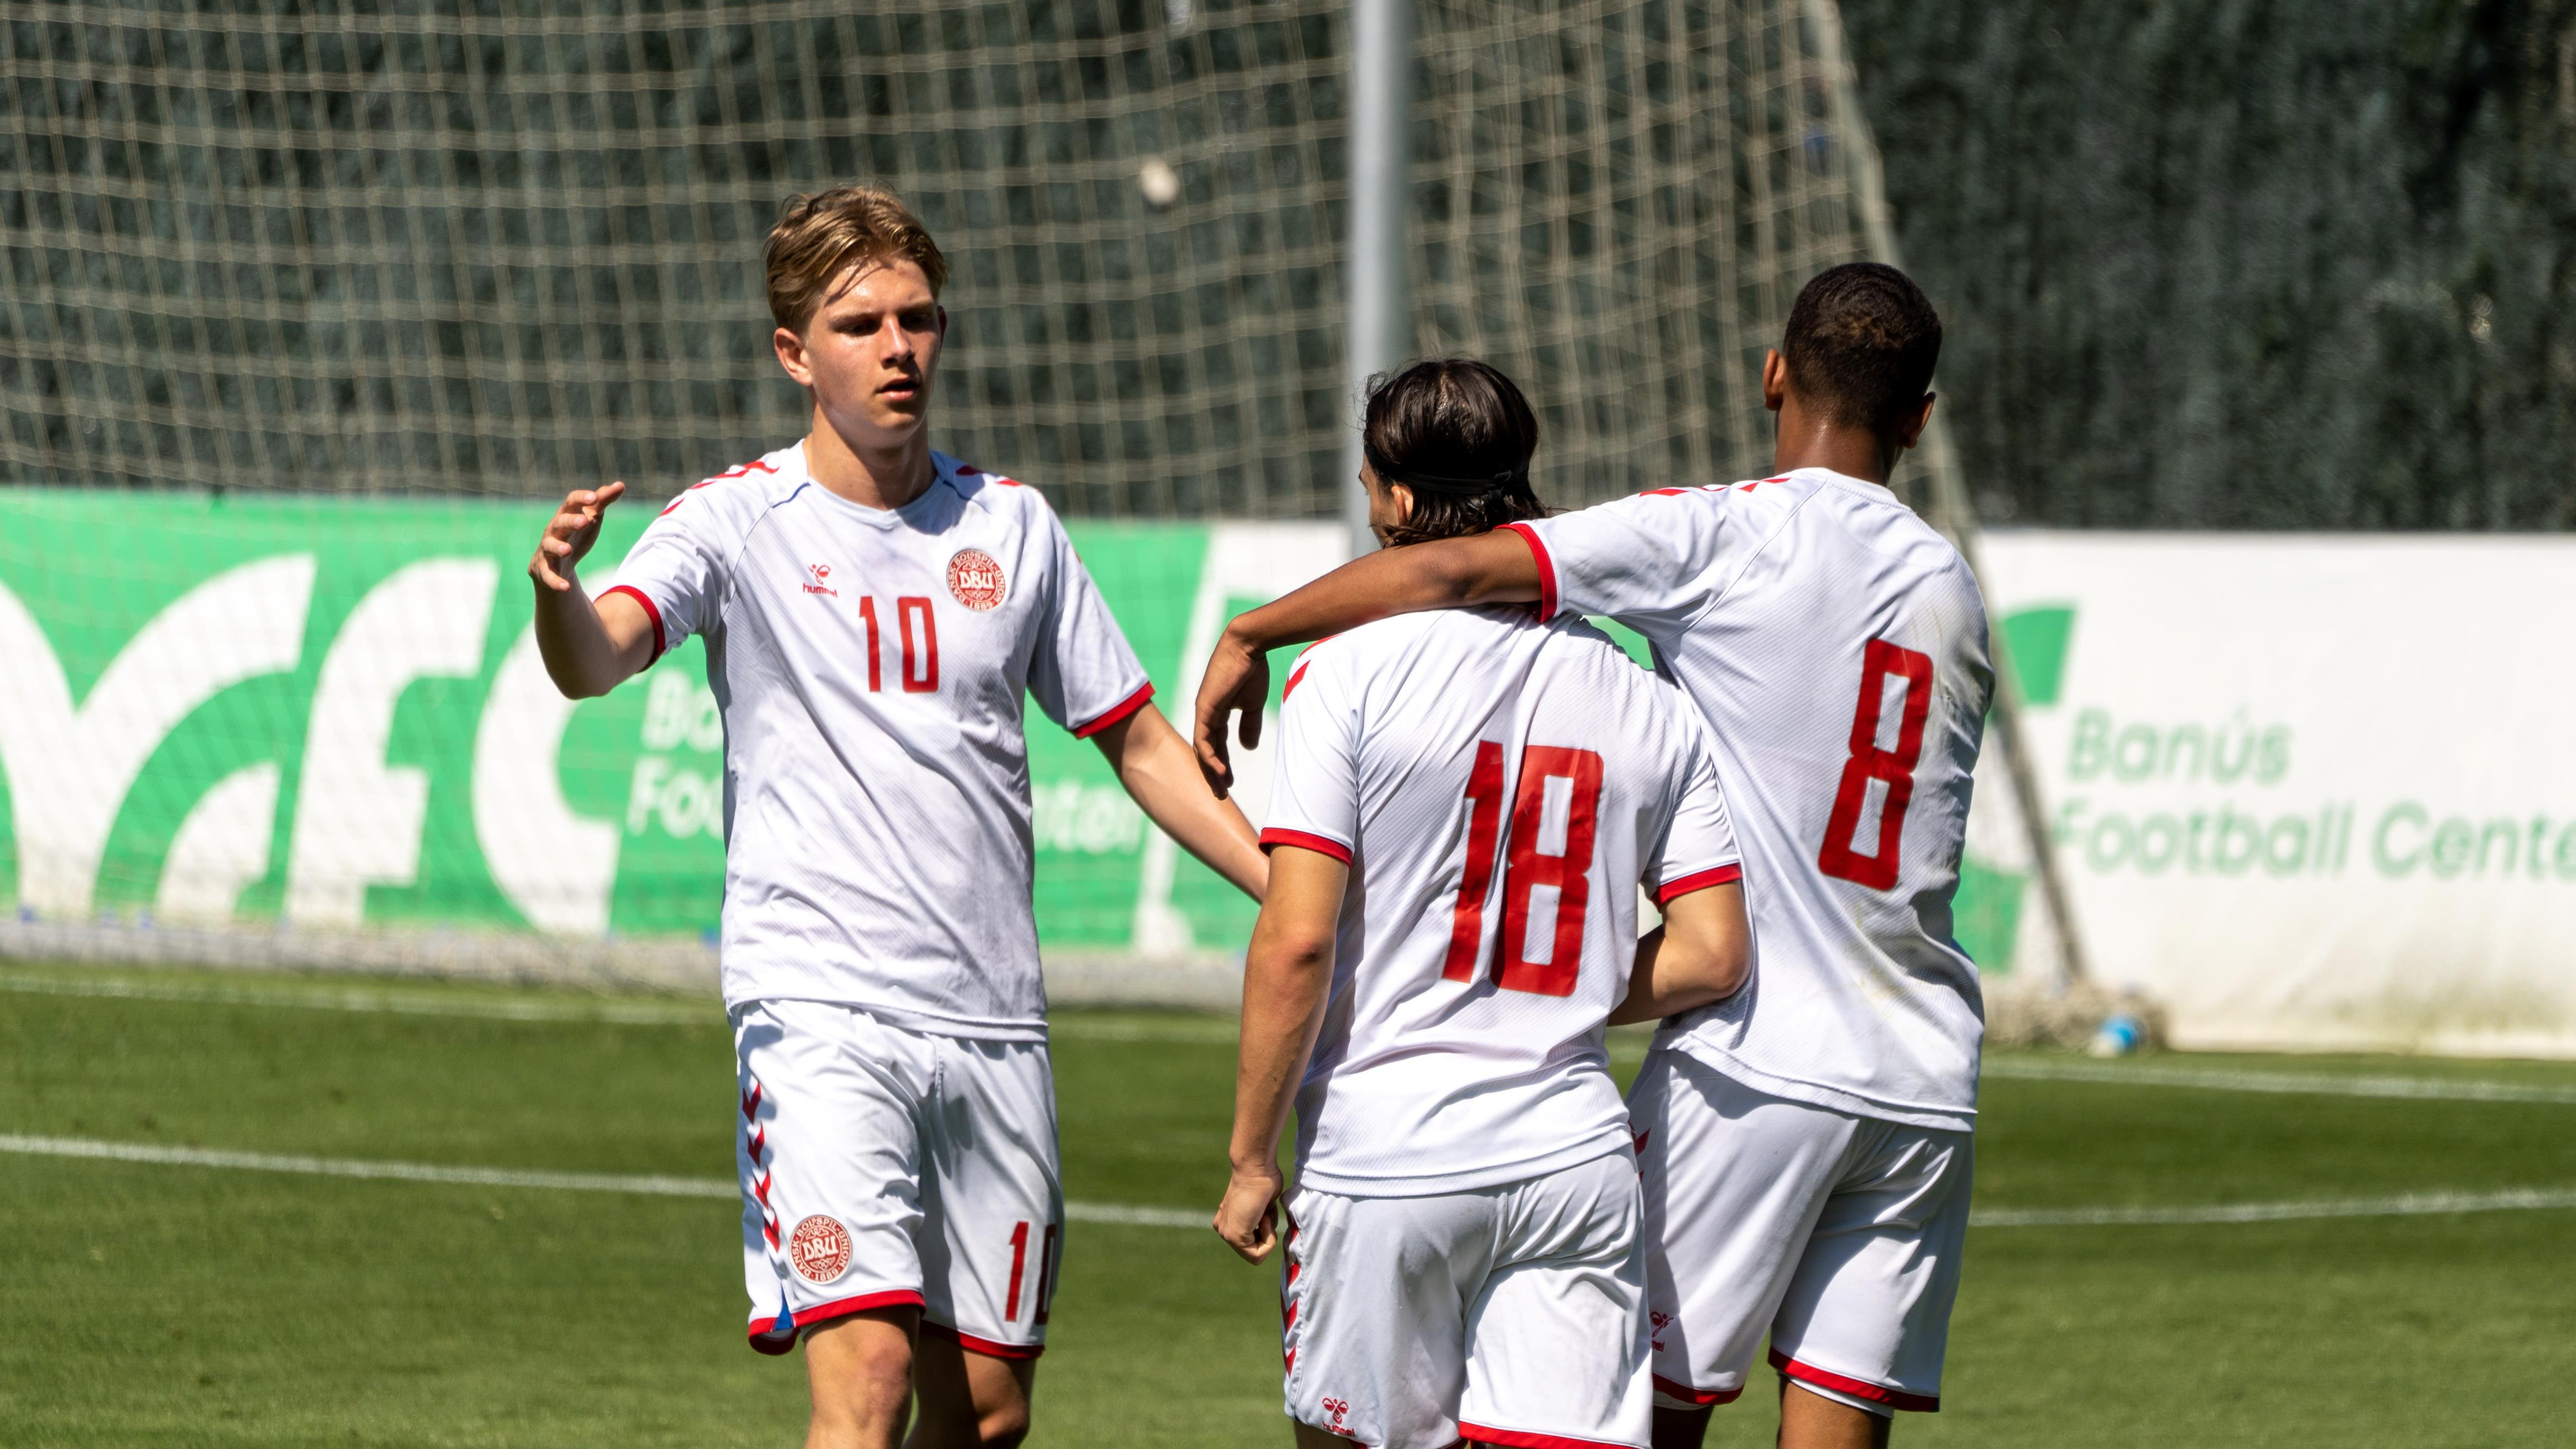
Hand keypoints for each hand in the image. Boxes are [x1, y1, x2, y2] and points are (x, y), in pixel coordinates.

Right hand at [530, 481, 625, 592]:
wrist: (559, 564)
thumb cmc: (577, 534)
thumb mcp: (591, 518)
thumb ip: (603, 502)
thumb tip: (620, 485)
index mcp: (566, 515)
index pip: (571, 502)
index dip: (581, 499)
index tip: (594, 497)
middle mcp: (554, 530)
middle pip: (559, 523)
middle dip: (570, 522)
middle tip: (584, 521)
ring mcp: (546, 550)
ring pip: (548, 546)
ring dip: (557, 548)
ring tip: (567, 550)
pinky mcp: (543, 569)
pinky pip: (547, 575)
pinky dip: (555, 581)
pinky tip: (566, 587)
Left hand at [1192, 625, 1271, 797]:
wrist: (1247, 646)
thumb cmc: (1250, 670)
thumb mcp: (1251, 704)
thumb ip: (1249, 725)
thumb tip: (1247, 747)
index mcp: (1215, 713)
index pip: (1215, 745)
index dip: (1221, 764)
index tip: (1229, 782)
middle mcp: (1205, 715)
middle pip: (1206, 751)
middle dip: (1213, 774)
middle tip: (1221, 795)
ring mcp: (1202, 713)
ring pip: (1202, 749)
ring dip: (1211, 771)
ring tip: (1221, 790)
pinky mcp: (1204, 710)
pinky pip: (1203, 740)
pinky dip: (1210, 758)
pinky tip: (1220, 771)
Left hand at [1212, 1163, 1282, 1263]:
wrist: (1255, 1169)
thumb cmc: (1263, 1180)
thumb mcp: (1263, 1206)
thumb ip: (1261, 1220)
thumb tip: (1268, 1227)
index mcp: (1228, 1223)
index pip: (1252, 1244)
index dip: (1266, 1233)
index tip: (1265, 1212)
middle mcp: (1224, 1230)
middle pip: (1254, 1252)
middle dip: (1267, 1236)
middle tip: (1264, 1214)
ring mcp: (1227, 1235)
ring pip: (1257, 1255)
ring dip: (1268, 1235)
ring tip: (1263, 1213)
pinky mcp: (1235, 1237)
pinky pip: (1259, 1254)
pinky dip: (1269, 1238)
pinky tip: (1263, 1216)